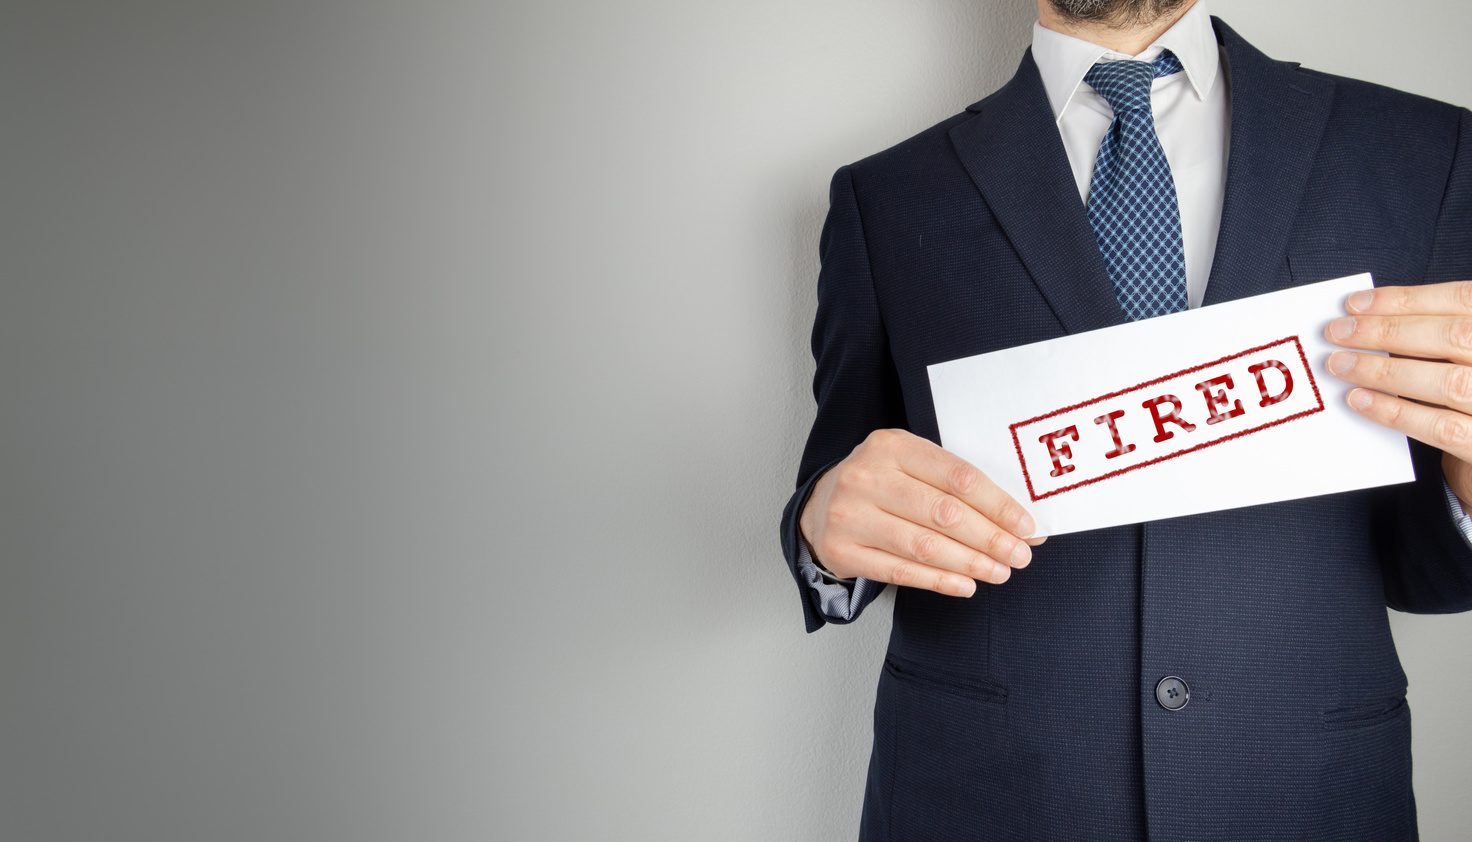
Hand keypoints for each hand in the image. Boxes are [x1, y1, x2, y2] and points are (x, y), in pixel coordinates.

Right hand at [798, 428, 1043, 597]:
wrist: (822, 504)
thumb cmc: (882, 483)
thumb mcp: (912, 464)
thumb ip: (956, 486)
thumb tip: (1018, 523)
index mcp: (892, 446)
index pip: (958, 477)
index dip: (998, 505)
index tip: (1025, 526)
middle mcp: (867, 477)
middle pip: (944, 513)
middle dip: (990, 538)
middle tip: (1019, 555)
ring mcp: (851, 515)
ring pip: (924, 546)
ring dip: (970, 563)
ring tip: (999, 572)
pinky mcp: (842, 550)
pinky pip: (899, 571)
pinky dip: (939, 581)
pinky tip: (965, 585)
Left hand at [1323, 280, 1471, 508]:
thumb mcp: (1463, 357)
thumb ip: (1438, 340)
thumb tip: (1374, 322)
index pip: (1463, 300)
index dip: (1407, 299)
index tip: (1357, 304)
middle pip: (1454, 336)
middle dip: (1387, 330)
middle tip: (1337, 332)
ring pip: (1448, 382)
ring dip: (1385, 371)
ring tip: (1341, 365)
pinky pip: (1442, 427)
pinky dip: (1396, 412)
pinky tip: (1360, 400)